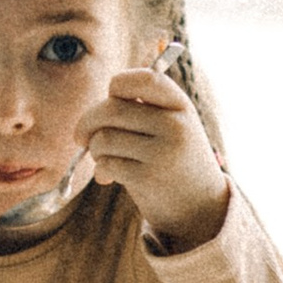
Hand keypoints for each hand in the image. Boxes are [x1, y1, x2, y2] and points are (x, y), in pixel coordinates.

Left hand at [84, 69, 227, 255]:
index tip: (111, 98)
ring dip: (94, 149)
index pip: (145, 78)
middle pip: (112, 109)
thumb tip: (90, 117)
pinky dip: (101, 169)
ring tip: (102, 159)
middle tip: (81, 136)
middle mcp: (175, 125)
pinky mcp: (149, 178)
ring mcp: (163, 152)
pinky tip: (107, 176)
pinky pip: (106, 163)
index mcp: (181, 105)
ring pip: (104, 138)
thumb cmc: (174, 158)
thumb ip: (141, 110)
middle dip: (88, 122)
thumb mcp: (173, 125)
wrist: (200, 205)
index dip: (119, 84)